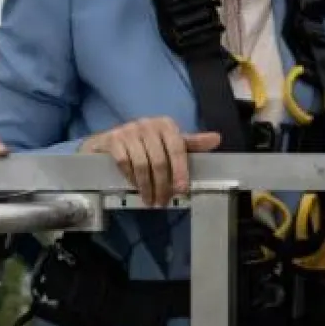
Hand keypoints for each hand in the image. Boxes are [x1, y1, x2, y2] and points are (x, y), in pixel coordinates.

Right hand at [79, 117, 221, 206]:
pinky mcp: (112, 140)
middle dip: (162, 185)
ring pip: (142, 164)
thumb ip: (191, 144)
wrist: (108, 142)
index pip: (177, 148)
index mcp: (166, 125)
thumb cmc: (144, 144)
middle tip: (163, 201)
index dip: (181, 171)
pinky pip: (125, 163)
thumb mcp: (168, 142)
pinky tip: (135, 187)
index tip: (182, 190)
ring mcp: (128, 131)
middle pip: (159, 160)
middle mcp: (147, 124)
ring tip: (150, 200)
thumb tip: (216, 138)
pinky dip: (131, 179)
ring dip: (147, 187)